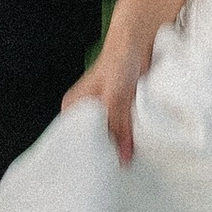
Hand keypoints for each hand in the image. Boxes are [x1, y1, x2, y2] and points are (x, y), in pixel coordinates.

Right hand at [64, 31, 149, 163]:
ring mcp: (105, 112)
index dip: (87, 154)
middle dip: (106, 152)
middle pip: (94, 140)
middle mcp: (86, 112)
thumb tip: (123, 158)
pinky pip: (125, 129)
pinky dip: (130, 136)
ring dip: (121, 144)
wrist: (138, 41)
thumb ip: (118, 126)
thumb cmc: (118, 60)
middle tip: (116, 169)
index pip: (75, 139)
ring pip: (111, 136)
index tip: (98, 171)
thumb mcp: (114, 97)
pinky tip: (135, 148)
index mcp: (73, 107)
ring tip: (127, 162)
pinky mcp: (122, 111)